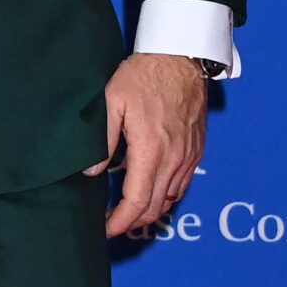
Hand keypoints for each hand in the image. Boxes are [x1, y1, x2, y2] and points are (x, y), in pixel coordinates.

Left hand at [91, 54, 207, 237]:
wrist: (181, 57)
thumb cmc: (144, 76)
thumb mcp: (112, 102)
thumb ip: (102, 141)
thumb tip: (91, 173)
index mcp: (151, 151)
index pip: (136, 203)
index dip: (119, 223)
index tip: (105, 229)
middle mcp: (173, 159)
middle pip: (153, 209)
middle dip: (131, 222)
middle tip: (110, 222)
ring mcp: (188, 157)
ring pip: (169, 200)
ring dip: (148, 211)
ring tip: (126, 210)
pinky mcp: (195, 151)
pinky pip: (181, 185)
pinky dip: (164, 196)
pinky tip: (149, 191)